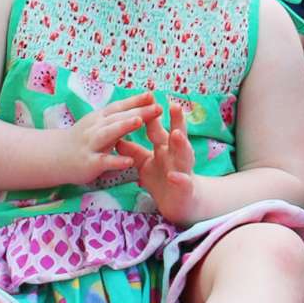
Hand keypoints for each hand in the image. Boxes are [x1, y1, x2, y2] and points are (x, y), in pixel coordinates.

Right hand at [60, 92, 161, 185]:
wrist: (55, 157)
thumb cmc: (85, 139)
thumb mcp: (100, 123)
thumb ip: (120, 115)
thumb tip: (145, 99)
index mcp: (101, 118)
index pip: (120, 107)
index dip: (136, 100)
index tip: (153, 94)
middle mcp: (96, 128)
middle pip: (118, 117)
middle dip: (138, 112)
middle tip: (158, 107)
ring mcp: (91, 145)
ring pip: (108, 134)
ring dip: (123, 126)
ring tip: (139, 121)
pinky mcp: (89, 163)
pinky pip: (104, 161)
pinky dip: (116, 161)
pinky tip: (130, 161)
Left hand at [115, 97, 199, 223]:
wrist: (180, 203)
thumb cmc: (162, 179)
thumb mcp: (145, 164)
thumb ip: (134, 151)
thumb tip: (117, 137)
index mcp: (166, 148)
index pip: (158, 129)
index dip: (152, 116)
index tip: (147, 99)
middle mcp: (176, 155)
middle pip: (178, 135)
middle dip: (177, 121)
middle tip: (174, 105)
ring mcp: (183, 170)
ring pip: (184, 155)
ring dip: (181, 145)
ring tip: (176, 134)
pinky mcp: (185, 188)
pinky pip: (183, 182)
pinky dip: (179, 179)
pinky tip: (174, 175)